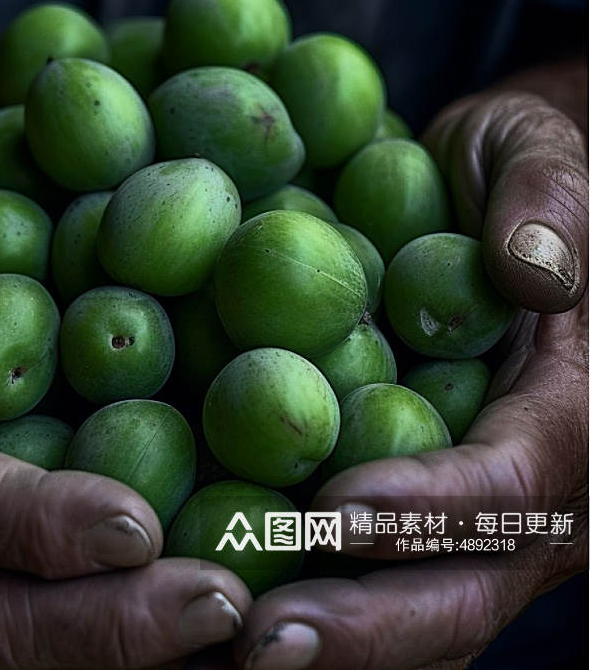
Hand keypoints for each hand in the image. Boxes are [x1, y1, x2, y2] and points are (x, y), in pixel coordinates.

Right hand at [0, 89, 249, 669]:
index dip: (34, 525)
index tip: (137, 525)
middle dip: (110, 623)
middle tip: (230, 606)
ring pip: (41, 622)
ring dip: (147, 638)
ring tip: (261, 615)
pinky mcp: (17, 509)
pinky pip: (79, 584)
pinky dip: (156, 598)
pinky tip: (253, 578)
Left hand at [227, 85, 586, 669]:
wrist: (485, 197)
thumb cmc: (515, 168)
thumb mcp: (538, 153)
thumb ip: (549, 203)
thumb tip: (532, 272)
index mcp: (573, 413)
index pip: (511, 486)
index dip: (428, 507)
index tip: (330, 510)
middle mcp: (537, 491)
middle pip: (465, 590)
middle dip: (369, 629)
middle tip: (261, 642)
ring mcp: (479, 515)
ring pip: (420, 613)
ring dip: (333, 646)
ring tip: (224, 652)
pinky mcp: (422, 510)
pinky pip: (377, 581)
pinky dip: (316, 608)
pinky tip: (219, 610)